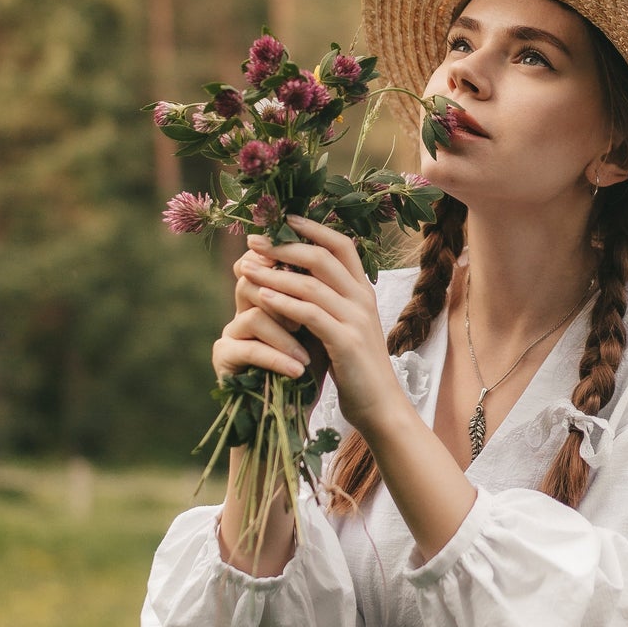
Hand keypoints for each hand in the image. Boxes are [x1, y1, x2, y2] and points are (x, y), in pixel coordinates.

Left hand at [226, 216, 403, 433]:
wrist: (381, 407)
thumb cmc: (356, 369)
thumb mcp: (343, 327)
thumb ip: (326, 302)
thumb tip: (293, 278)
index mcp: (363, 291)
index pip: (340, 244)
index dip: (311, 227)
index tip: (281, 219)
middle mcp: (363, 298)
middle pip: (321, 256)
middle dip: (284, 245)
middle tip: (253, 240)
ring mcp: (357, 320)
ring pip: (311, 283)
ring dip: (275, 273)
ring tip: (246, 267)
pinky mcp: (346, 342)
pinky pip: (310, 314)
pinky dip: (283, 303)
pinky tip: (261, 298)